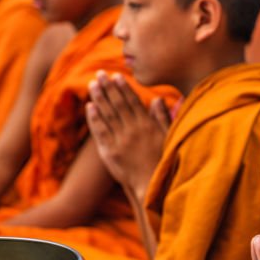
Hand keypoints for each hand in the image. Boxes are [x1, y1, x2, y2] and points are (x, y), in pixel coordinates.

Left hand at [86, 71, 169, 201]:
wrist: (151, 186)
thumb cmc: (162, 161)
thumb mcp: (169, 138)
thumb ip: (163, 118)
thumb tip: (158, 99)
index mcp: (147, 126)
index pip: (133, 101)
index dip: (124, 87)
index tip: (116, 75)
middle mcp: (132, 131)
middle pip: (117, 104)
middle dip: (108, 87)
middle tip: (99, 74)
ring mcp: (120, 142)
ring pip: (107, 115)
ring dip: (99, 98)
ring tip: (92, 85)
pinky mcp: (109, 153)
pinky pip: (100, 132)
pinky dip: (94, 119)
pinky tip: (90, 107)